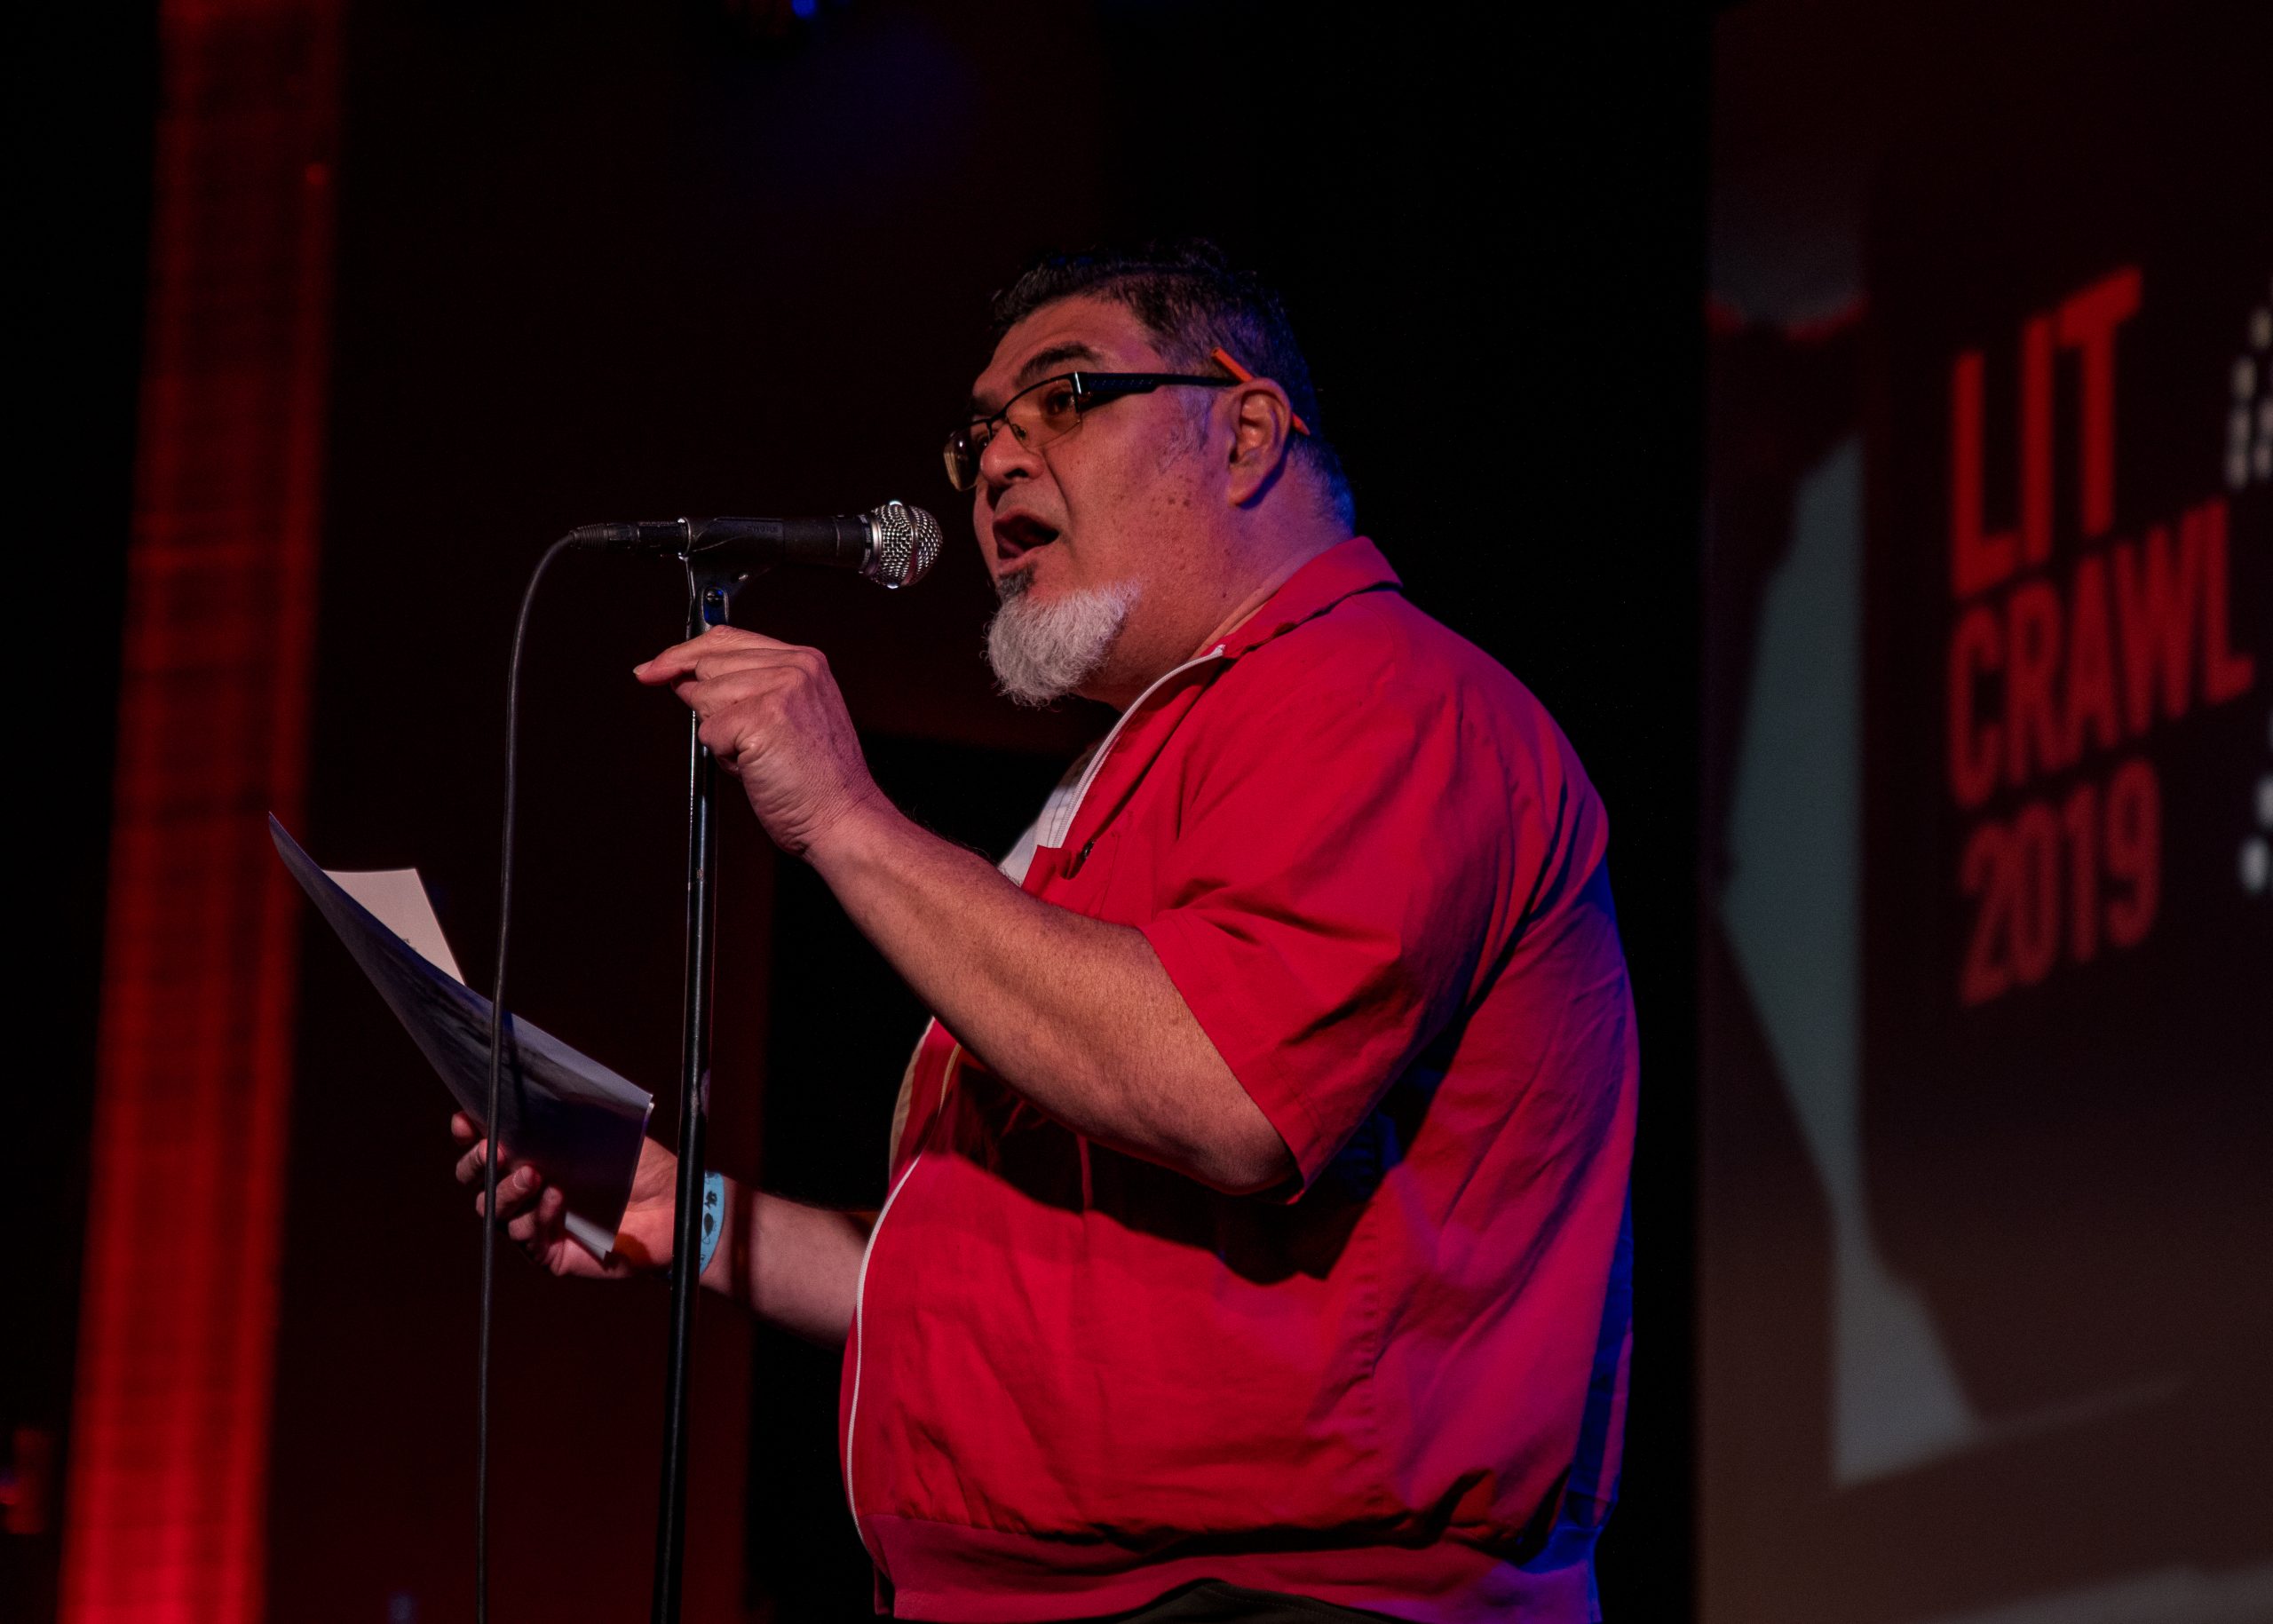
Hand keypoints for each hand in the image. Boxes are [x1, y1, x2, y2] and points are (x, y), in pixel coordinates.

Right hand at [451, 1112, 678, 1278]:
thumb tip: (536, 1088)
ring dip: (510, 1190)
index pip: (484, 1145)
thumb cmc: (635, 1164)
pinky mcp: (549, 1254)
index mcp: (530, 1157)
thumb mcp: (602, 1128)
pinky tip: (558, 1197)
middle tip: (495, 1149)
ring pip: (496, 1212)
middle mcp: (524, 1192)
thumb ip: (567, 1112)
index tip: (465, 1120)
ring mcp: (533, 1224)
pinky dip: (539, 1215)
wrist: (670, 1204)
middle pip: (477, 1182)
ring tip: (534, 1174)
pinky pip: (528, 1237)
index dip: (468, 1134)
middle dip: (479, 1163)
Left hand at [633, 626, 882, 857]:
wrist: (843, 818)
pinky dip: (724, 757)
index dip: (682, 654)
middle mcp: (794, 667)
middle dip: (704, 703)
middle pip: (708, 664)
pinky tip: (757, 766)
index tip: (654, 669)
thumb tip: (684, 679)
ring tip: (760, 756)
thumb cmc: (818, 781)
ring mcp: (778, 689)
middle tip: (740, 740)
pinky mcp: (759, 718)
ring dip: (720, 735)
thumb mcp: (789, 716)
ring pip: (704, 698)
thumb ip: (747, 687)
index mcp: (804, 661)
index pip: (726, 639)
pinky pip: (708, 732)